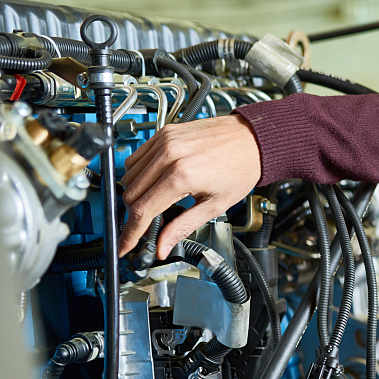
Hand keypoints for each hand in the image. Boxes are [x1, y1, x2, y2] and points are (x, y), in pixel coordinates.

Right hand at [120, 115, 261, 258]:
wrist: (253, 139)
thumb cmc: (241, 168)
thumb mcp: (215, 205)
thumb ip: (183, 227)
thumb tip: (163, 246)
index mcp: (182, 175)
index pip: (142, 210)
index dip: (130, 232)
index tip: (125, 244)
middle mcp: (169, 155)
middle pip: (131, 193)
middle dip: (135, 214)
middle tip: (147, 225)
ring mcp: (164, 141)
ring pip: (129, 175)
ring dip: (135, 193)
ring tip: (155, 202)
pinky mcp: (164, 132)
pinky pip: (136, 156)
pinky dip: (138, 172)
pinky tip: (154, 181)